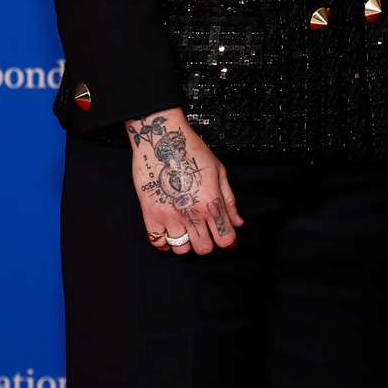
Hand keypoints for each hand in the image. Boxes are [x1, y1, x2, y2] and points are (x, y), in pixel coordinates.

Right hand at [126, 108, 243, 255]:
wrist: (162, 138)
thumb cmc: (191, 150)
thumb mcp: (218, 171)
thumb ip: (229, 201)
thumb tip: (237, 222)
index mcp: (211, 202)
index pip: (225, 239)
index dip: (227, 240)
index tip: (224, 235)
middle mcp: (192, 213)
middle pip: (204, 248)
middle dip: (207, 242)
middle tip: (203, 231)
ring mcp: (169, 215)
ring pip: (181, 249)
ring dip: (185, 242)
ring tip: (185, 228)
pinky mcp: (150, 213)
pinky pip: (157, 242)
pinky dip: (164, 241)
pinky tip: (168, 230)